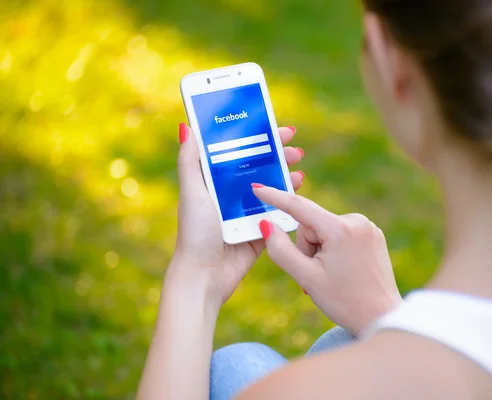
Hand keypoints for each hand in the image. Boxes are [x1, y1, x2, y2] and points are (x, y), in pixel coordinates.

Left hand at [170, 123, 304, 305]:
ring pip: (272, 188)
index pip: (238, 152)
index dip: (256, 138)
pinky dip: (290, 200)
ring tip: (299, 170)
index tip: (273, 127)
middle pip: (259, 167)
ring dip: (287, 176)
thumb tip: (186, 127)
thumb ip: (189, 162)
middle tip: (294, 148)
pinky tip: (298, 191)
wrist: (205, 274)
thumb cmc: (194, 233)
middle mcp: (231, 195)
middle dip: (278, 155)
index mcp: (214, 182)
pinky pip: (278, 212)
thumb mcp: (192, 192)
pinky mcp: (260, 230)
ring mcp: (247, 213)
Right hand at [252, 186, 401, 335]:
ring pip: (326, 229)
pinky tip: (344, 270)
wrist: (382, 317)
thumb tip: (266, 225)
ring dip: (321, 249)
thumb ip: (281, 250)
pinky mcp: (373, 235)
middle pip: (312, 224)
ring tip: (332, 275)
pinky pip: (341, 233)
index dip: (275, 197)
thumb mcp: (306, 277)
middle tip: (317, 274)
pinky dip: (335, 248)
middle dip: (307, 247)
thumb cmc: (344, 301)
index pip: (299, 207)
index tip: (257, 188)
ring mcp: (368, 227)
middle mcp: (357, 221)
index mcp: (340, 229)